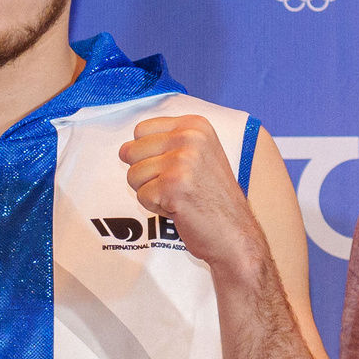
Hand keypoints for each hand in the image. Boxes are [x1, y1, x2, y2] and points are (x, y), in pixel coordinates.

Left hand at [120, 117, 263, 275]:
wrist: (235, 233)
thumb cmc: (214, 198)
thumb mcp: (199, 155)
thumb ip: (165, 144)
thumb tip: (123, 149)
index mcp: (195, 125)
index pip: (141, 130)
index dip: (148, 154)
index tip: (173, 168)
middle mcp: (190, 138)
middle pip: (132, 151)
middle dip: (146, 175)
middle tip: (175, 186)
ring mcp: (182, 161)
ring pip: (133, 174)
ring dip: (151, 192)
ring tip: (178, 197)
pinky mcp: (173, 186)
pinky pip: (141, 196)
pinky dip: (156, 208)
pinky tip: (179, 208)